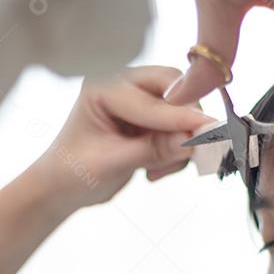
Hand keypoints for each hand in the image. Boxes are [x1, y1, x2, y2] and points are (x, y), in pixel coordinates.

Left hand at [31, 66, 216, 211]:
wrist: (62, 188)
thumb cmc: (73, 174)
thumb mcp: (111, 164)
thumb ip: (153, 150)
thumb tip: (195, 141)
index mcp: (103, 86)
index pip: (153, 99)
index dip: (183, 118)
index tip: (212, 132)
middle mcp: (121, 84)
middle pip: (175, 90)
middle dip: (185, 124)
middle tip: (188, 155)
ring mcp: (137, 99)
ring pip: (182, 109)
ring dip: (180, 142)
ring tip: (155, 171)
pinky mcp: (148, 117)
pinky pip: (179, 128)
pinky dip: (176, 151)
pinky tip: (153, 170)